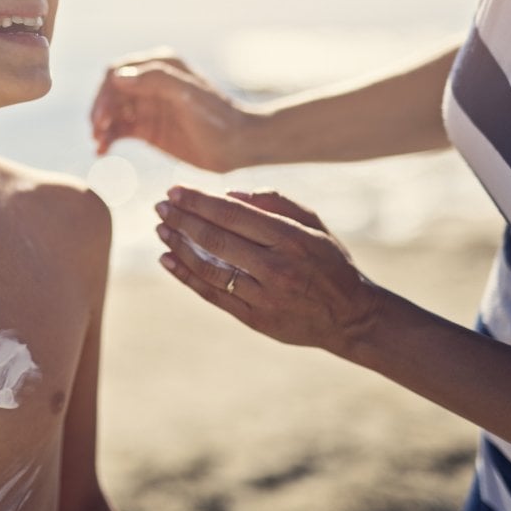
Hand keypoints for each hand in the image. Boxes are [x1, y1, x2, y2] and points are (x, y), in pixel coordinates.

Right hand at [89, 48, 250, 172]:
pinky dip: (108, 138)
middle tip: (97, 132)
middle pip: (111, 93)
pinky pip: (120, 130)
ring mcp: (148, 107)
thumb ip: (155, 80)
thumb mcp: (188, 94)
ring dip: (101, 126)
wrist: (239, 146)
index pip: (118, 72)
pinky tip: (102, 151)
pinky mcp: (149, 129)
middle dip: (100, 110)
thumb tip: (118, 77)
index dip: (105, 93)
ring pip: (113, 112)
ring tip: (99, 144)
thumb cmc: (217, 117)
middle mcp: (150, 83)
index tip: (102, 117)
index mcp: (159, 66)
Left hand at [154, 186, 382, 355]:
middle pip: (216, 239)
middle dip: (182, 220)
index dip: (199, 201)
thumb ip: (276, 203)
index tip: (174, 191)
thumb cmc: (329, 262)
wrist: (351, 317)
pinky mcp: (255, 319)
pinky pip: (212, 295)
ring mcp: (264, 295)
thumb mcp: (313, 224)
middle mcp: (276, 266)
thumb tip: (229, 193)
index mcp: (291, 237)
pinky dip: (186, 276)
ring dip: (179, 246)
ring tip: (161, 229)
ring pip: (210, 268)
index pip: (233, 213)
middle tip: (160, 207)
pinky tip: (167, 259)